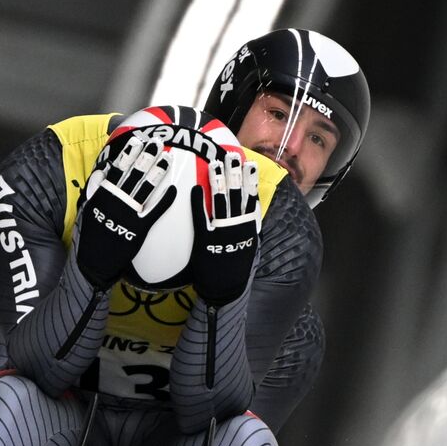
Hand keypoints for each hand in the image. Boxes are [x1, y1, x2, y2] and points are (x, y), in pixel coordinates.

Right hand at [75, 137, 175, 289]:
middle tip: (158, 142)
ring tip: (168, 159)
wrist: (93, 264)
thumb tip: (101, 172)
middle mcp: (116, 201)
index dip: (128, 153)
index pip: (117, 169)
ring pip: (145, 189)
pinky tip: (175, 190)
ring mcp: (128, 215)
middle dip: (147, 156)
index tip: (137, 140)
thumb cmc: (90, 237)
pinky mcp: (138, 230)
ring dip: (158, 172)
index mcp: (103, 195)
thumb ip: (94, 191)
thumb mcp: (87, 210)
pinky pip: (154, 212)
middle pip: (134, 174)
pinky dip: (165, 201)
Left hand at [189, 155, 260, 306]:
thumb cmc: (235, 268)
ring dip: (218, 181)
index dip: (249, 180)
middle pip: (237, 195)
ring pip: (221, 202)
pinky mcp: (206, 240)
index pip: (250, 198)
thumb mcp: (247, 246)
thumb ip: (247, 228)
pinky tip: (195, 188)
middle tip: (231, 156)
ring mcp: (222, 232)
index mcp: (248, 228)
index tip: (248, 164)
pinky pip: (202, 217)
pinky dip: (199, 202)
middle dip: (234, 174)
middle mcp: (237, 227)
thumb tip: (249, 211)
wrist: (226, 289)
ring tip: (216, 164)